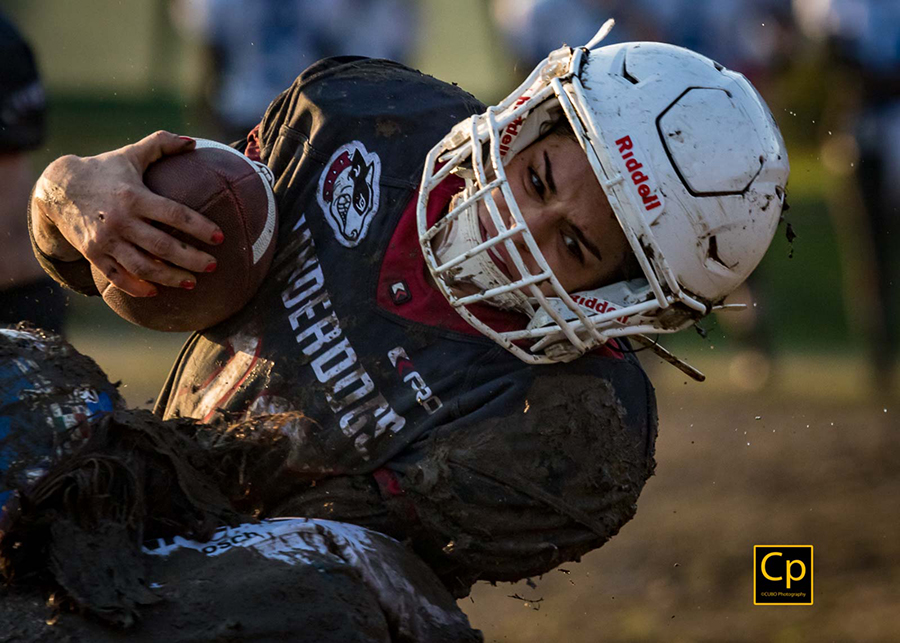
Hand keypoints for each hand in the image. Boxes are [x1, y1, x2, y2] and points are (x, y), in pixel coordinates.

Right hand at [30, 131, 224, 296]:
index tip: (220, 237)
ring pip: (143, 266)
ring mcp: (105, 239)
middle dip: (192, 259)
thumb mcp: (131, 154)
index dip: (199, 227)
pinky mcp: (92, 253)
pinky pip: (117, 277)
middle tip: (213, 265)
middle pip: (163, 246)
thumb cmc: (104, 170)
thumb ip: (161, 144)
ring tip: (192, 283)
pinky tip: (155, 292)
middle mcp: (120, 220)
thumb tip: (193, 142)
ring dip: (170, 278)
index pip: (174, 214)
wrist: (57, 188)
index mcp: (134, 196)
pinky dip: (136, 287)